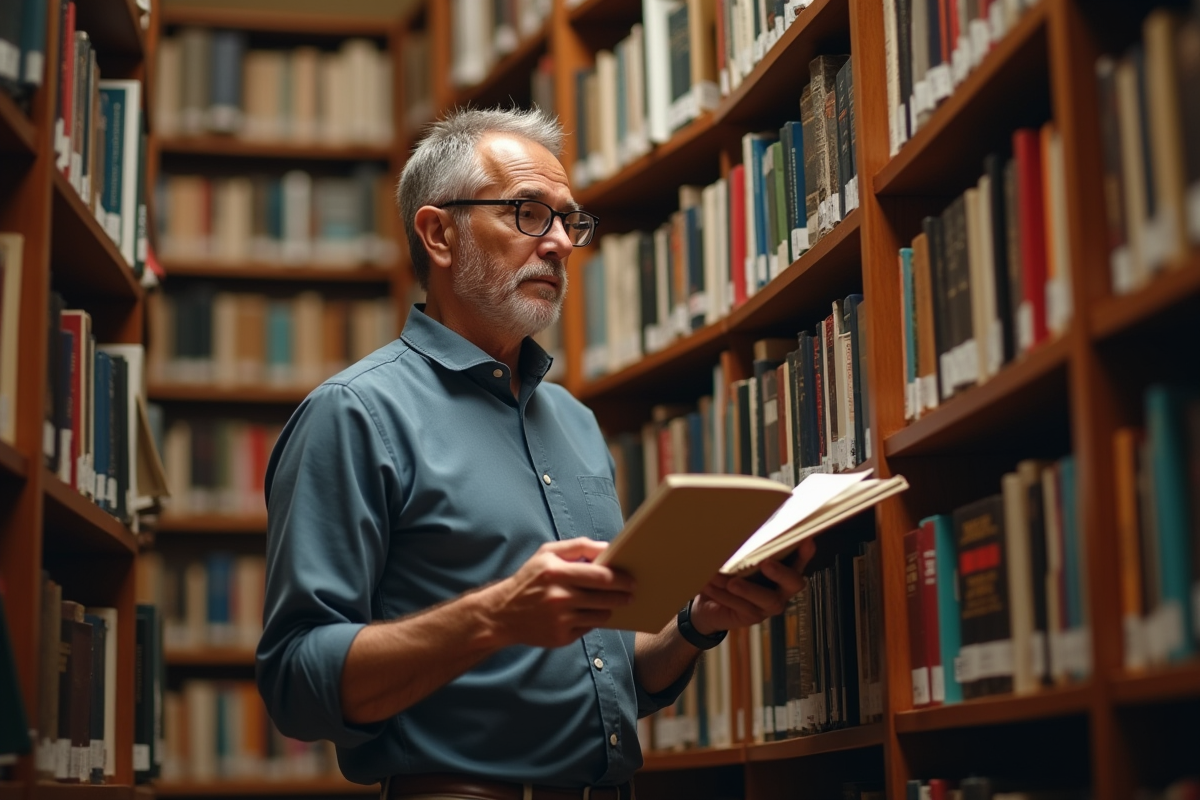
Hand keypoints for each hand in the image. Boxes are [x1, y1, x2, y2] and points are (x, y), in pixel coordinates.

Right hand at [486, 538, 634, 648]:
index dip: (621, 578)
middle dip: (623, 595)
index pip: (600, 575)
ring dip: (610, 608)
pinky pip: (588, 628)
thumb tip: (607, 547)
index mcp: (556, 572)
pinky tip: (590, 613)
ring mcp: (560, 620)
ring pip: (600, 615)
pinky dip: (592, 620)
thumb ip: (578, 546)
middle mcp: (559, 597)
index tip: (632, 579)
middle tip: (632, 592)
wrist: (502, 613)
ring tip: (613, 602)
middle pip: (605, 597)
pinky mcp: (561, 637)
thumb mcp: (546, 553)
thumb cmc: (529, 579)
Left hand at [687, 540, 816, 635]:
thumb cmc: (727, 573)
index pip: (798, 559)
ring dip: (747, 589)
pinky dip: (726, 596)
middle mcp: (781, 587)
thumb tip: (737, 529)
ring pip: (767, 599)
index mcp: (781, 568)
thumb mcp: (734, 559)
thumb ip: (743, 549)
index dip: (805, 553)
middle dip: (782, 573)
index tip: (807, 541)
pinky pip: (743, 607)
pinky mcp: (754, 616)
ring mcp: (770, 604)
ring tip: (728, 582)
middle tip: (766, 564)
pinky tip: (711, 586)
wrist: (709, 602)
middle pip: (794, 583)